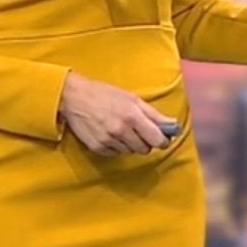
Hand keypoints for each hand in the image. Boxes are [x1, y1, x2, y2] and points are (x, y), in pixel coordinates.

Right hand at [57, 72, 178, 156]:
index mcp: (132, 115)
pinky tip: (110, 133)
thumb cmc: (104, 93)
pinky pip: (116, 153)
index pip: (157, 139)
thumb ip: (153, 114)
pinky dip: (116, 146)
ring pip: (130, 152)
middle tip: (138, 131)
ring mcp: (109, 140)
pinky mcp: (98, 147)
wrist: (74, 97)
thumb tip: (172, 125)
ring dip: (130, 144)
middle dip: (145, 142)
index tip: (162, 138)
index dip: (162, 141)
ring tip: (120, 129)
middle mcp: (121, 130)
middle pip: (145, 149)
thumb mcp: (132, 98)